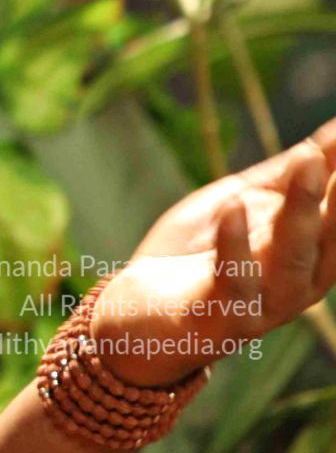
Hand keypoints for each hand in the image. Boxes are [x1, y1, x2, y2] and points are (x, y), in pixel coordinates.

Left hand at [89, 116, 335, 385]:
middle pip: (327, 239)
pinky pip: (231, 283)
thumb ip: (283, 178)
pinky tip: (232, 206)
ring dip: (301, 210)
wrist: (136, 316)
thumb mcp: (241, 204)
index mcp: (307, 260)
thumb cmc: (196, 257)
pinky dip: (234, 244)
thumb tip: (334, 133)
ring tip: (306, 160)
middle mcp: (295, 287)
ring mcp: (259, 307)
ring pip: (291, 259)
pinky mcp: (215, 319)